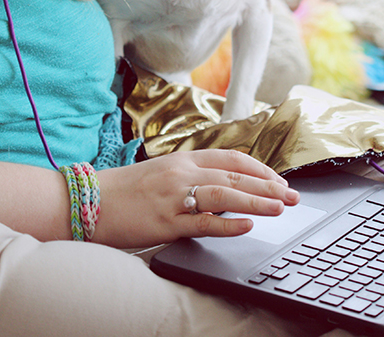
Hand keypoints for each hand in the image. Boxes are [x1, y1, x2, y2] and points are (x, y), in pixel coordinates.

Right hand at [93, 149, 298, 248]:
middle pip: (234, 175)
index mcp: (182, 158)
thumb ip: (191, 176)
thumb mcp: (161, 173)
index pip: (231, 158)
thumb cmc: (125, 191)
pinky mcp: (165, 221)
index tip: (279, 180)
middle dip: (268, 185)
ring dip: (257, 200)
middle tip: (293, 195)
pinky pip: (203, 222)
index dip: (260, 168)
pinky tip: (248, 226)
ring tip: (281, 207)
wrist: (90, 202)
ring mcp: (173, 196)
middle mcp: (181, 172)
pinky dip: (228, 224)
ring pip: (225, 195)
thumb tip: (225, 188)